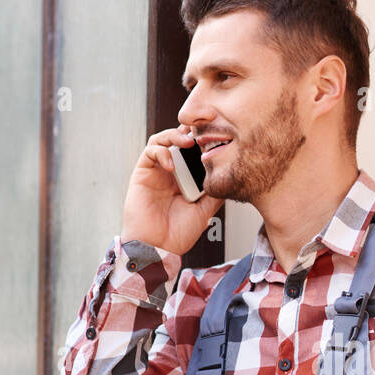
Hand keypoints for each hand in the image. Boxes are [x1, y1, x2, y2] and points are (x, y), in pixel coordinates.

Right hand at [120, 125, 223, 253]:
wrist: (158, 247)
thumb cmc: (179, 233)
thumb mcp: (206, 210)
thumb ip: (215, 192)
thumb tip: (231, 175)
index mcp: (187, 178)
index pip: (194, 151)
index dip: (203, 139)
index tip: (217, 134)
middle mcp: (172, 171)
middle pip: (179, 139)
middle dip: (190, 130)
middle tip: (203, 127)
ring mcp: (157, 171)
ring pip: (163, 139)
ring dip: (175, 135)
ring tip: (188, 141)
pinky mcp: (143, 172)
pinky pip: (150, 151)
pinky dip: (161, 152)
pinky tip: (171, 164)